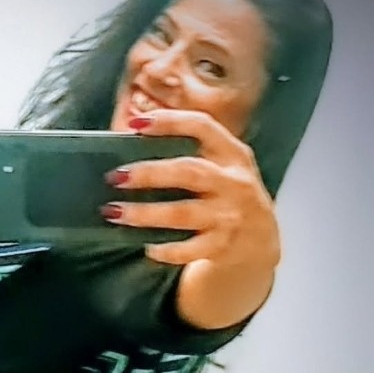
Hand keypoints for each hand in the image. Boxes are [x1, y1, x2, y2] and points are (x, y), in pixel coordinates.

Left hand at [101, 109, 281, 269]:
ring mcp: (229, 215)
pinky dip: (165, 250)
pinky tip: (147, 247)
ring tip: (114, 212)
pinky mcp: (221, 246)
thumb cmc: (227, 196)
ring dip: (144, 213)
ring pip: (182, 213)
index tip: (137, 123)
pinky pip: (188, 250)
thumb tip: (132, 140)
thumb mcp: (221, 167)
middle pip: (188, 171)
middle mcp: (234, 182)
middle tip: (115, 176)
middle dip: (149, 173)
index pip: (203, 127)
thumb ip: (189, 152)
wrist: (260, 241)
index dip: (170, 122)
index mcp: (232, 154)